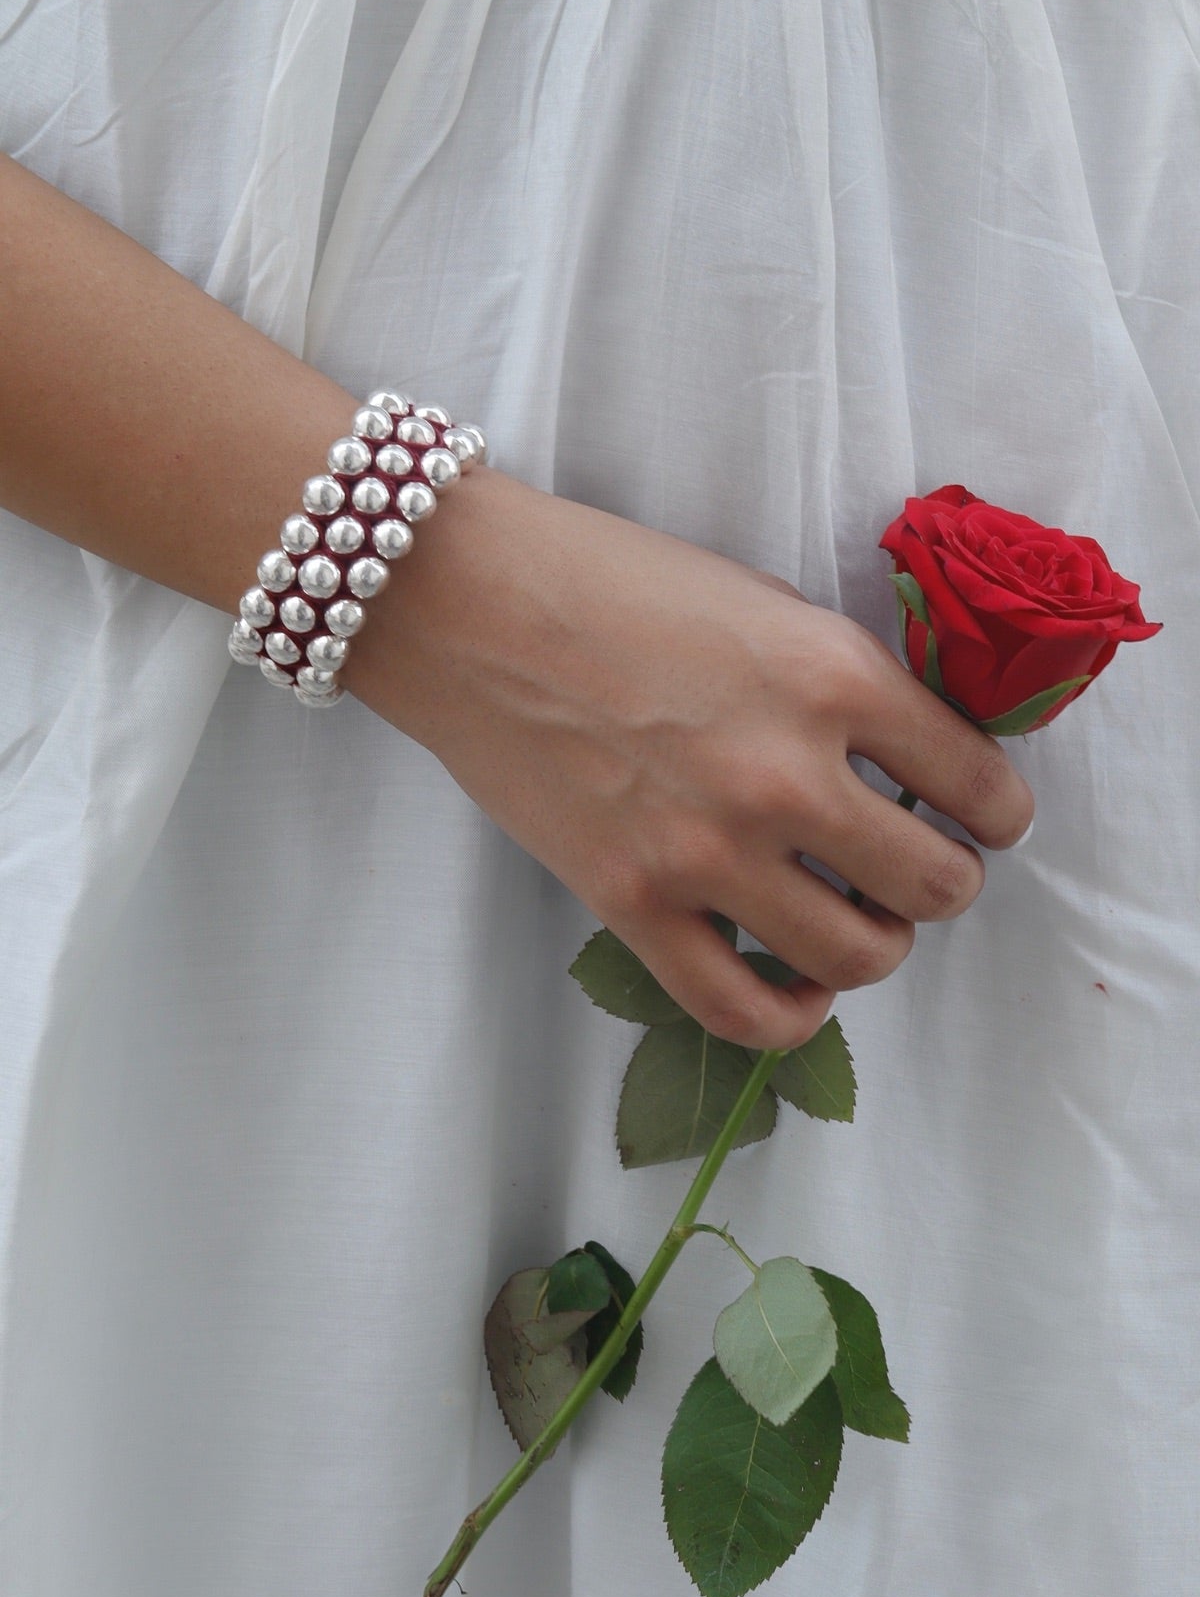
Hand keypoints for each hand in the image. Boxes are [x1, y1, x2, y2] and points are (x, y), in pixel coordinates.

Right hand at [346, 467, 1034, 1049]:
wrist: (468, 605)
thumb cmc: (612, 579)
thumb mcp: (761, 602)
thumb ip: (841, 684)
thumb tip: (904, 760)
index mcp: (831, 677)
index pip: (978, 782)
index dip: (998, 812)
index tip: (984, 818)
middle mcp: (784, 775)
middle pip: (937, 885)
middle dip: (947, 882)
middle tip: (921, 866)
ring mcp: (707, 852)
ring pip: (860, 958)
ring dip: (881, 944)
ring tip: (860, 919)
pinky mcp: (633, 906)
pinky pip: (744, 1012)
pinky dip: (794, 1017)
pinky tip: (800, 988)